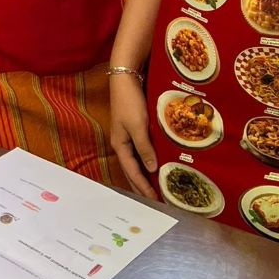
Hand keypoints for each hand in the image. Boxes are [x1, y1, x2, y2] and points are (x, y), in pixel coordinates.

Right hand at [110, 74, 158, 197]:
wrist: (125, 78)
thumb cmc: (130, 102)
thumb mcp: (137, 126)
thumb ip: (144, 148)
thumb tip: (152, 169)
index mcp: (120, 145)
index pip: (132, 172)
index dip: (143, 187)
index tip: (155, 200)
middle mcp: (122, 143)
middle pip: (132, 169)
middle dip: (142, 185)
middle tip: (156, 199)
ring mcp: (127, 135)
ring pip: (137, 160)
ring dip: (146, 173)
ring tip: (158, 185)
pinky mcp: (134, 127)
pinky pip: (141, 149)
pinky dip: (148, 159)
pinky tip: (157, 161)